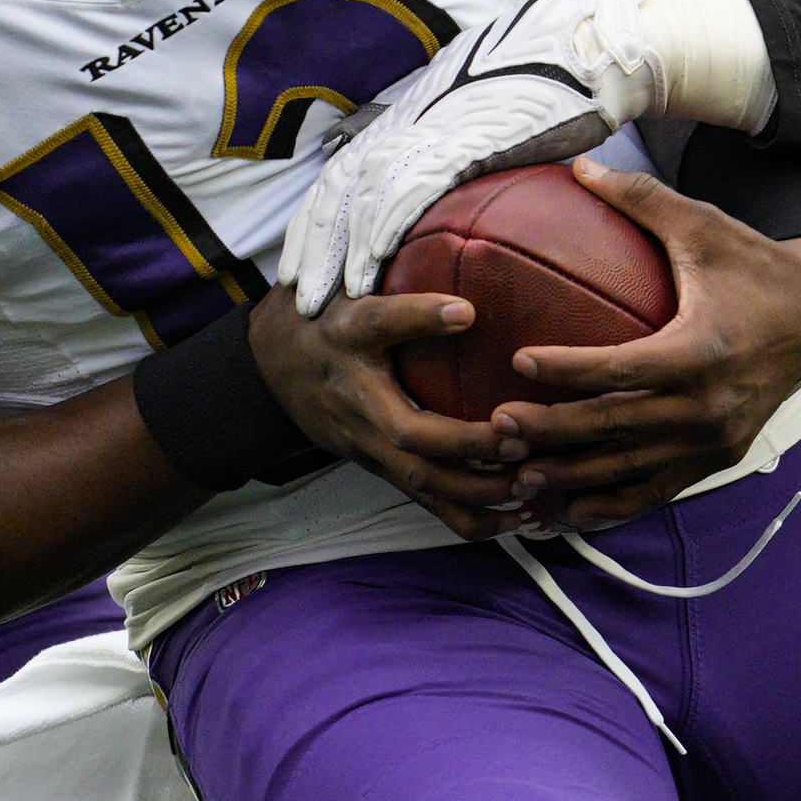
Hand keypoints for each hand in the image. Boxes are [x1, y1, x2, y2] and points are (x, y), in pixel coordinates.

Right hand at [248, 284, 534, 538]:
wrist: (269, 370)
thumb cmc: (325, 320)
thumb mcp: (349, 288)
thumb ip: (400, 283)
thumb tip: (467, 281)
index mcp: (348, 339)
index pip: (378, 322)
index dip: (418, 316)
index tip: (465, 310)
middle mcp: (357, 398)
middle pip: (409, 432)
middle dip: (467, 442)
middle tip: (520, 434)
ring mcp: (367, 441)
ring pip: (421, 479)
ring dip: (477, 490)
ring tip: (531, 486)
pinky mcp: (379, 466)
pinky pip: (423, 500)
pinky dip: (467, 517)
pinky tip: (513, 519)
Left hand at [275, 0, 670, 310]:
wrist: (578, 46)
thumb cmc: (550, 83)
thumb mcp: (498, 122)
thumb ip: (476, 157)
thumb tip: (480, 192)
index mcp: (411, 119)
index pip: (345, 172)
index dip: (320, 217)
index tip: (305, 259)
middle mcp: (407, 123)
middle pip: (336, 188)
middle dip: (311, 243)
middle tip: (296, 293)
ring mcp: (427, 130)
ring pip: (358, 197)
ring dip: (335, 252)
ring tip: (321, 300)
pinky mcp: (454, 140)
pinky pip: (404, 194)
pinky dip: (380, 232)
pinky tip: (368, 267)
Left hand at [464, 164, 800, 531]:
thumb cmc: (752, 266)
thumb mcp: (703, 227)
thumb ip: (641, 200)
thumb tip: (578, 165)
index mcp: (701, 351)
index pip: (621, 368)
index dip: (567, 369)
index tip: (518, 361)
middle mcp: (708, 406)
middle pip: (615, 427)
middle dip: (552, 432)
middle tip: (496, 429)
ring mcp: (714, 440)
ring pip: (629, 470)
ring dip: (571, 478)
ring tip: (517, 476)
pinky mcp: (716, 459)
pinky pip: (656, 491)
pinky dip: (611, 504)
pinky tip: (566, 510)